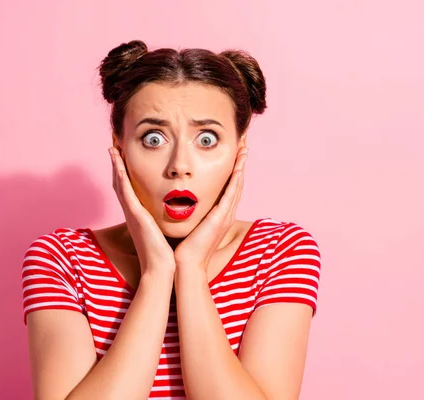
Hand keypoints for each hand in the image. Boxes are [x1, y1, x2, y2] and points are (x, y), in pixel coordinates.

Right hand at [109, 147, 175, 276]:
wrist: (161, 268)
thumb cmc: (165, 252)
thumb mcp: (163, 229)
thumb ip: (164, 218)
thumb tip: (174, 209)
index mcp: (139, 214)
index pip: (129, 188)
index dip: (124, 171)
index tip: (123, 155)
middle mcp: (132, 211)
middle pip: (120, 182)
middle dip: (116, 164)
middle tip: (113, 145)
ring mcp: (131, 213)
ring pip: (119, 183)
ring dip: (115, 164)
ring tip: (112, 147)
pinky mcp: (135, 215)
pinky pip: (125, 192)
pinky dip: (119, 176)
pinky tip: (117, 163)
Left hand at [174, 147, 247, 271]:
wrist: (184, 266)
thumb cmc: (183, 249)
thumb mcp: (189, 225)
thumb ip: (188, 213)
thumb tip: (179, 201)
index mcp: (218, 214)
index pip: (229, 185)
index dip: (233, 167)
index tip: (234, 150)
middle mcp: (225, 213)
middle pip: (237, 181)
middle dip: (241, 160)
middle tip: (244, 141)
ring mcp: (225, 216)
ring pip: (237, 184)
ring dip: (241, 164)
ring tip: (244, 146)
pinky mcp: (220, 219)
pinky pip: (231, 195)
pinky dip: (236, 179)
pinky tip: (238, 166)